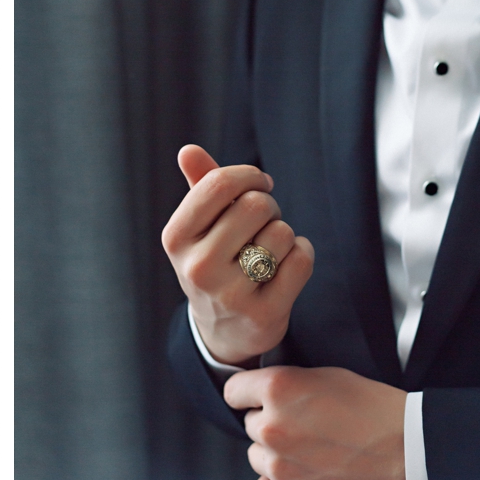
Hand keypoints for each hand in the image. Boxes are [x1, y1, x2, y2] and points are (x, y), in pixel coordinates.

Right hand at [161, 144, 313, 364]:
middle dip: (268, 206)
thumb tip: (188, 150)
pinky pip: (301, 260)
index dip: (248, 175)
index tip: (259, 184)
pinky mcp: (263, 314)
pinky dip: (302, 254)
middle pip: (255, 205)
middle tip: (263, 223)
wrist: (223, 330)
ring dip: (284, 234)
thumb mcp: (199, 227)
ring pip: (281, 233)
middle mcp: (197, 267)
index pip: (218, 184)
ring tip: (269, 249)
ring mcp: (229, 294)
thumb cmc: (214, 261)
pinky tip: (287, 266)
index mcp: (176, 238)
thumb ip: (199, 185)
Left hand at [223, 365, 407, 479]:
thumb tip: (260, 394)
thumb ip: (287, 384)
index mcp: (278, 389)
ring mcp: (279, 465)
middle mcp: (271, 426)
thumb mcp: (327, 376)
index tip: (255, 402)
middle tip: (305, 432)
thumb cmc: (376, 411)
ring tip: (311, 456)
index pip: (233, 391)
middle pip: (249, 427)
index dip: (248, 396)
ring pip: (256, 459)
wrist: (412, 452)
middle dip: (272, 427)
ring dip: (276, 459)